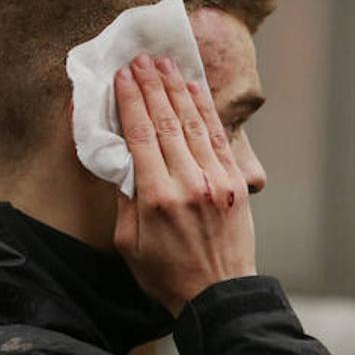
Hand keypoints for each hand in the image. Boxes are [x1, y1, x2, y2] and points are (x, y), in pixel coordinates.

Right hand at [113, 54, 254, 314]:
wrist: (218, 296)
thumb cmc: (167, 275)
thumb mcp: (129, 243)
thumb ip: (124, 199)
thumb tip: (120, 159)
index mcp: (157, 198)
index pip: (140, 135)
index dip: (130, 101)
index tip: (121, 76)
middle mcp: (189, 183)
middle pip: (166, 121)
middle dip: (152, 86)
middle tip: (141, 59)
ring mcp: (216, 181)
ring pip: (193, 123)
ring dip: (178, 90)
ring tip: (165, 64)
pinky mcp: (235, 183)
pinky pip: (218, 138)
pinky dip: (205, 111)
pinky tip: (195, 91)